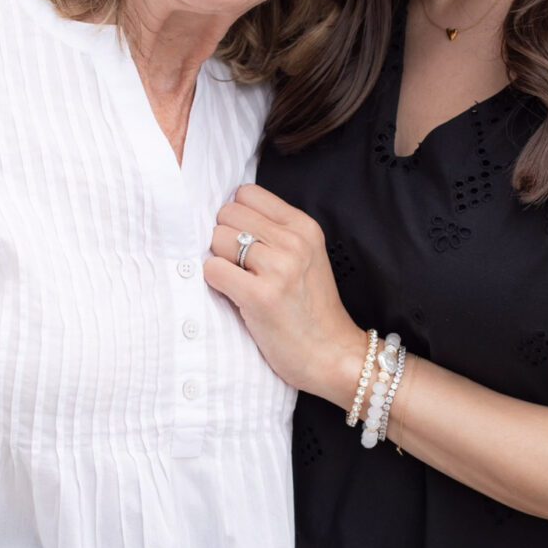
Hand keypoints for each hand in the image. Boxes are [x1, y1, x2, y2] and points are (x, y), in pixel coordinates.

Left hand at [205, 183, 365, 404]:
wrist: (334, 354)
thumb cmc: (313, 310)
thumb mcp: (307, 257)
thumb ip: (276, 232)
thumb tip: (227, 216)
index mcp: (304, 226)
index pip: (246, 193)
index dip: (237, 217)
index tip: (243, 241)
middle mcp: (293, 241)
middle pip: (227, 213)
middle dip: (225, 238)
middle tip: (240, 265)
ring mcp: (278, 268)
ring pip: (217, 238)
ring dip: (220, 261)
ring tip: (240, 282)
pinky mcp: (260, 296)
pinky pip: (213, 269)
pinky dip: (215, 282)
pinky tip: (235, 296)